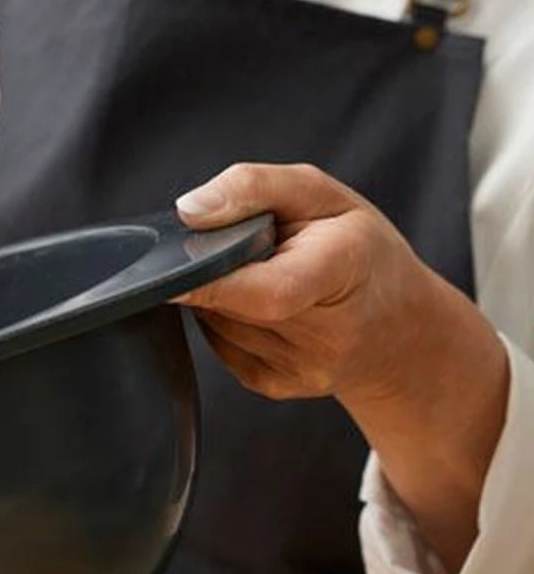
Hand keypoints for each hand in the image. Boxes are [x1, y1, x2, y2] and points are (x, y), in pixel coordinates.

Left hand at [173, 163, 507, 573]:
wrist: (401, 328)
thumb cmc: (361, 249)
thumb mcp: (321, 193)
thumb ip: (253, 187)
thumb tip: (188, 211)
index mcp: (344, 270)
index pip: (270, 292)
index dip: (212, 281)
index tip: (171, 267)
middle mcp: (328, 335)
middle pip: (232, 302)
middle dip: (213, 268)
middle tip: (237, 242)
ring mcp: (303, 369)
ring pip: (219, 322)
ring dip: (217, 292)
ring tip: (258, 269)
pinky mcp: (278, 386)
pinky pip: (221, 346)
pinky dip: (222, 318)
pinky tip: (253, 300)